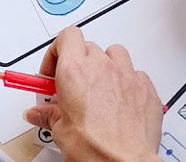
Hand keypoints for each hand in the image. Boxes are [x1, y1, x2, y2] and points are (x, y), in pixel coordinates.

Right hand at [24, 28, 162, 161]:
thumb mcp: (60, 130)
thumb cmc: (95, 148)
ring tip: (98, 86)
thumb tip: (39, 113)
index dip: (57, 52)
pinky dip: (127, 81)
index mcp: (74, 71)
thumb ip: (48, 114)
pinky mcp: (146, 89)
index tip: (52, 72)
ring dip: (105, 64)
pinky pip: (136, 73)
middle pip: (87, 46)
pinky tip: (120, 98)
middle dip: (78, 62)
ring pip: (114, 53)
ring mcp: (126, 76)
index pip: (66, 37)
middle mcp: (102, 67)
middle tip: (70, 86)